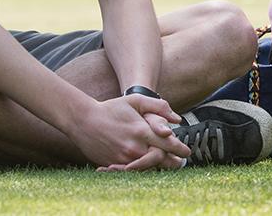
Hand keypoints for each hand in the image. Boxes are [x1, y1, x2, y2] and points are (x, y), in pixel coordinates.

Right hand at [68, 94, 189, 168]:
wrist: (83, 120)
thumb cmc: (112, 108)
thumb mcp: (135, 100)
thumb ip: (158, 106)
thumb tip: (177, 119)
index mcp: (142, 131)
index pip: (168, 144)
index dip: (180, 149)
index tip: (187, 151)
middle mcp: (135, 147)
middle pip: (161, 160)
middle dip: (173, 162)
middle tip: (181, 161)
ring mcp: (124, 158)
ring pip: (148, 167)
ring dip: (159, 166)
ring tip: (168, 164)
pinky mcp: (114, 164)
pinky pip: (133, 171)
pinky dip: (143, 169)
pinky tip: (149, 166)